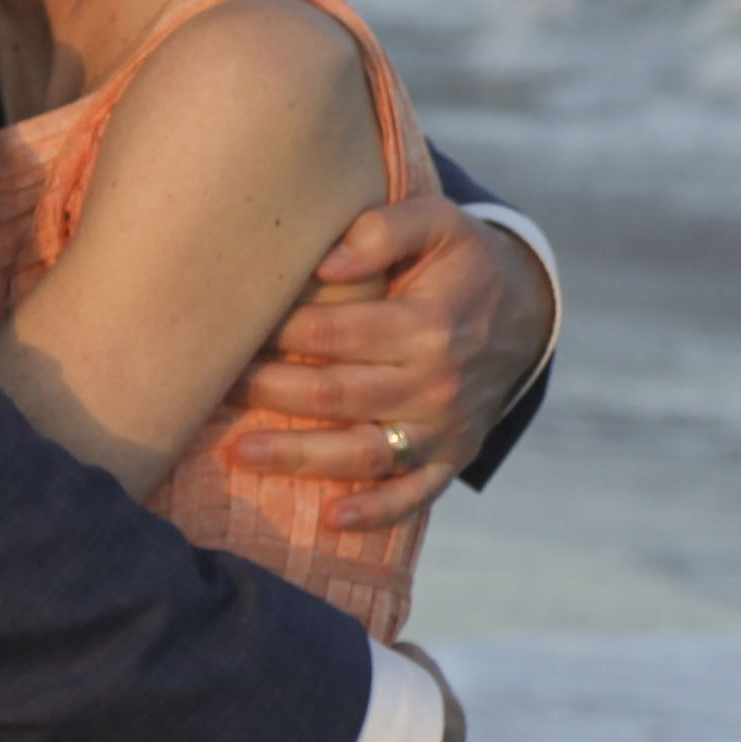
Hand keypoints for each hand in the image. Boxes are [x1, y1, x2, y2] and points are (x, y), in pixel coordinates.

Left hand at [221, 193, 552, 532]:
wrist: (527, 313)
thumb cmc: (462, 262)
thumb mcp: (439, 222)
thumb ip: (384, 228)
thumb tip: (326, 265)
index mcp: (428, 324)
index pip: (334, 335)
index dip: (278, 334)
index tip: (233, 328)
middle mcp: (437, 383)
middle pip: (335, 395)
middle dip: (267, 391)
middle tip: (213, 384)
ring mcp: (444, 428)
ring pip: (361, 452)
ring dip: (297, 457)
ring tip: (236, 452)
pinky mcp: (452, 458)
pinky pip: (413, 495)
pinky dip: (375, 511)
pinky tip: (331, 519)